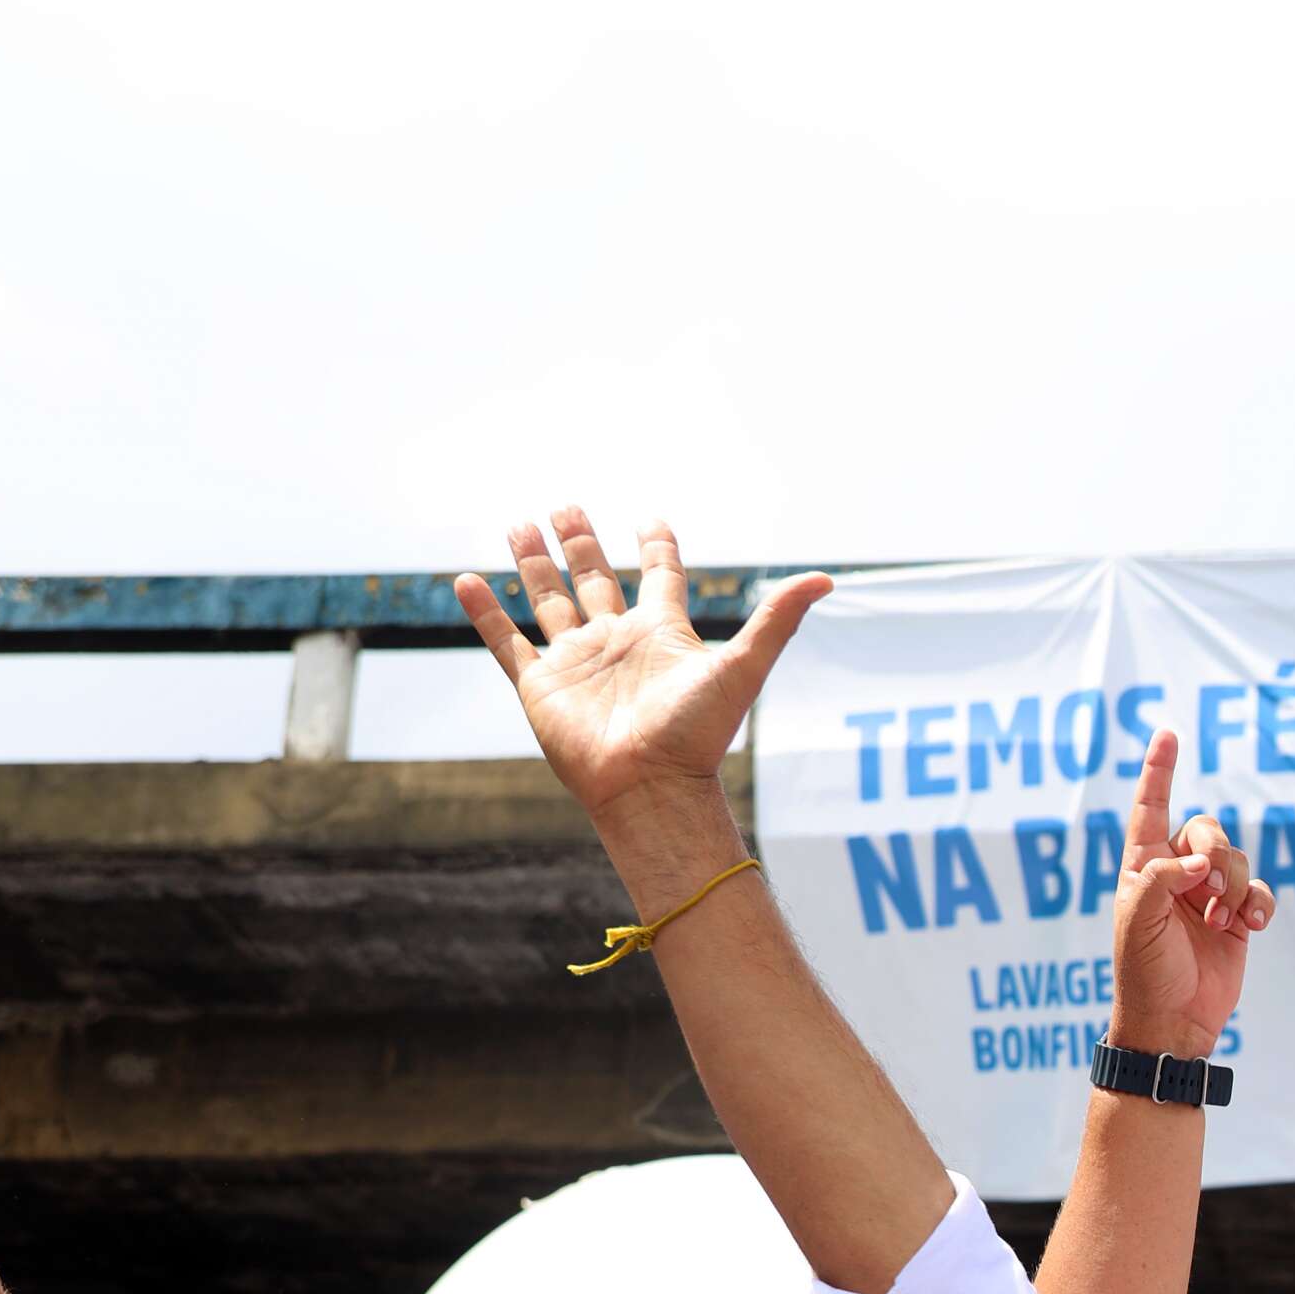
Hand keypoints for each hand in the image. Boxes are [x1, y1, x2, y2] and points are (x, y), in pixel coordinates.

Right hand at [454, 509, 832, 826]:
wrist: (651, 786)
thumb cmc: (697, 732)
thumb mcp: (742, 666)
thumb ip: (777, 620)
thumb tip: (827, 579)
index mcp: (661, 634)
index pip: (660, 578)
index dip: (657, 548)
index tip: (650, 520)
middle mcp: (616, 642)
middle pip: (595, 580)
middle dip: (582, 544)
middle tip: (566, 506)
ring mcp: (576, 663)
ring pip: (548, 600)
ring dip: (534, 564)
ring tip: (520, 523)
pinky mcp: (540, 686)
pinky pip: (506, 643)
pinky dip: (485, 613)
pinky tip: (467, 580)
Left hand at [1107, 730, 1273, 1059]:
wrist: (1174, 1022)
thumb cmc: (1144, 972)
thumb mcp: (1139, 919)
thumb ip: (1163, 877)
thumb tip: (1201, 861)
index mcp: (1142, 867)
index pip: (1149, 808)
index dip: (1159, 771)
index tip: (1168, 734)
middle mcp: (1176, 874)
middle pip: (1206, 829)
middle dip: (1215, 854)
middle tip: (1207, 889)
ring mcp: (1208, 896)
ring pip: (1237, 860)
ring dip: (1234, 890)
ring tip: (1220, 924)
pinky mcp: (1237, 919)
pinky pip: (1260, 891)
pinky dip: (1259, 904)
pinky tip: (1251, 927)